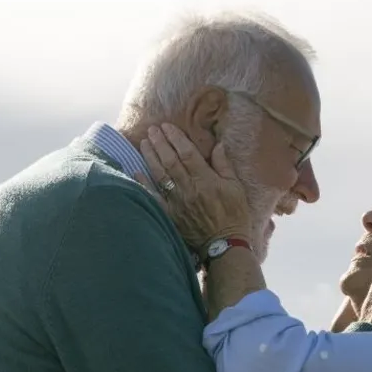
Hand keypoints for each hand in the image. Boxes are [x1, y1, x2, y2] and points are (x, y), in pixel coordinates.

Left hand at [133, 123, 251, 255]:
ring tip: (144, 142)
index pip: (187, 153)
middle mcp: (189, 188)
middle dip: (160, 143)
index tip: (167, 127)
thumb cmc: (234, 216)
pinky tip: (136, 172)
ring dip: (151, 157)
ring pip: (160, 174)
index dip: (176, 138)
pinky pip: (154, 197)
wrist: (225, 245)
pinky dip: (144, 184)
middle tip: (152, 129)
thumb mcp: (236, 188)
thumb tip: (217, 145)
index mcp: (206, 180)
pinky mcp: (170, 215)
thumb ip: (224, 166)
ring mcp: (177, 202)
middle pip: (170, 161)